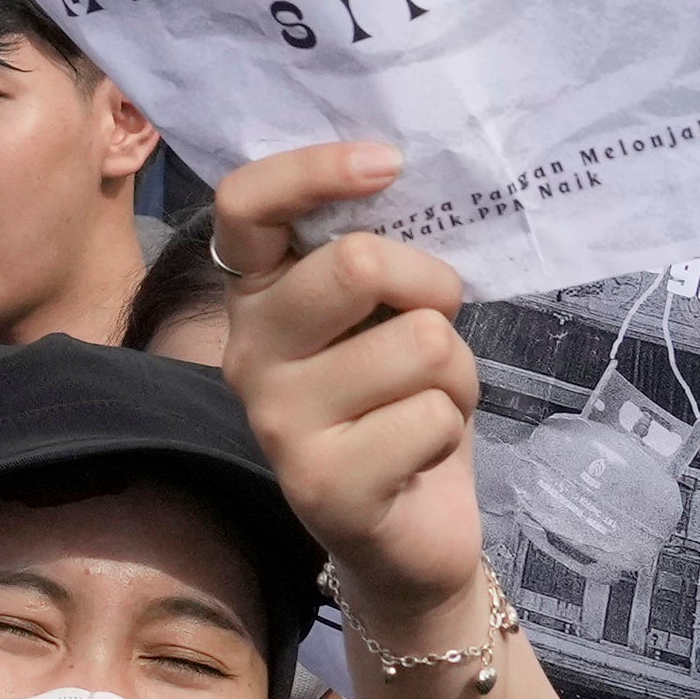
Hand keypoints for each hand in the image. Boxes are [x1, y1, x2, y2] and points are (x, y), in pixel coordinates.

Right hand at [211, 140, 486, 649]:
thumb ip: (379, 260)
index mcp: (258, 295)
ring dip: (455, 373)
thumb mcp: (388, 315)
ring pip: (420, 342)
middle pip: (357, 264)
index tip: (388, 164)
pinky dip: (451, 428)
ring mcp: (277, 423)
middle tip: (433, 325)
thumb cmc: (403, 402)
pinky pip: (431, 416)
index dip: (315, 169)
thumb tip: (408, 186)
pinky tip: (419, 455)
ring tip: (428, 404)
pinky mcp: (323, 486)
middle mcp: (248, 353)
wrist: (413, 534)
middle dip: (431, 286)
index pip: (244, 205)